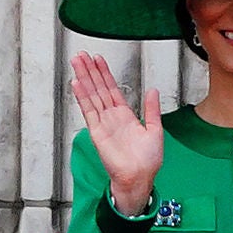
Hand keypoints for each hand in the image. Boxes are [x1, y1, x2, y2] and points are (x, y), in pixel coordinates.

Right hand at [69, 51, 164, 214]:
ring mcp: (103, 123)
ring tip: (77, 62)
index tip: (98, 60)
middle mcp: (112, 117)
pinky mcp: (97, 132)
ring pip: (92, 96)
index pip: (112, 89)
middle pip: (98, 88)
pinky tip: (77, 84)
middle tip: (81, 55)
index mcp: (125, 116)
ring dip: (84, 78)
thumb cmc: (148, 161)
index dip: (105, 74)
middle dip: (90, 71)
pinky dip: (83, 97)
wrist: (140, 178)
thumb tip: (153, 90)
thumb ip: (151, 110)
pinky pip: (89, 111)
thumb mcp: (155, 130)